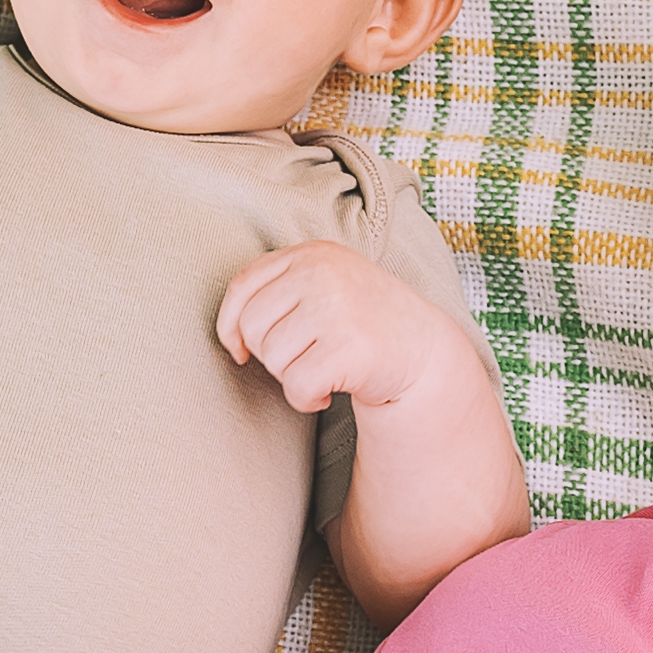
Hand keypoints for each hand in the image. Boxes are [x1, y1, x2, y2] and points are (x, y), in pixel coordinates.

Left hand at [213, 241, 450, 416]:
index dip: (230, 325)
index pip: (243, 286)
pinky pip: (296, 385)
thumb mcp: (323, 287)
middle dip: (270, 356)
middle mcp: (322, 273)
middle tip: (306, 359)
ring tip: (324, 370)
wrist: (422, 350)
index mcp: (311, 253)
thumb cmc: (362, 323)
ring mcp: (337, 308)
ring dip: (292, 378)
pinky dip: (306, 399)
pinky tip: (330, 390)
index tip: (241, 349)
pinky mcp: (351, 347)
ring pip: (273, 358)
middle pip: (253, 326)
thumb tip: (232, 340)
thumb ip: (278, 294)